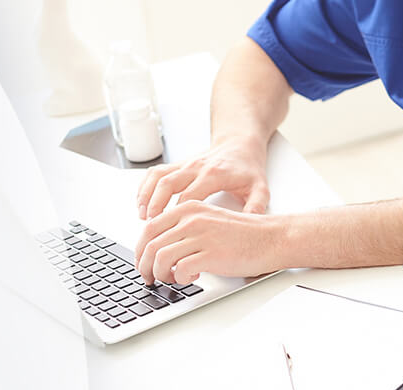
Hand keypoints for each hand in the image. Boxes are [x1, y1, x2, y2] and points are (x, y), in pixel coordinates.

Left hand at [134, 200, 290, 284]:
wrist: (271, 238)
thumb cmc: (242, 234)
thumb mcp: (207, 221)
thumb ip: (184, 229)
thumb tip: (159, 249)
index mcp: (188, 209)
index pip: (149, 228)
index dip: (140, 249)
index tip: (142, 262)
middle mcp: (191, 219)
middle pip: (150, 244)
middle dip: (144, 266)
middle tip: (149, 278)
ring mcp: (200, 236)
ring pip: (160, 257)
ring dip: (160, 274)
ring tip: (172, 279)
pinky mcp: (211, 254)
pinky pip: (180, 269)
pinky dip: (180, 278)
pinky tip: (192, 276)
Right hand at [135, 138, 269, 219]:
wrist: (240, 144)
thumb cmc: (248, 168)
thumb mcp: (260, 187)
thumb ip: (257, 206)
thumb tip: (250, 225)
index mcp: (214, 174)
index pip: (189, 196)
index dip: (177, 214)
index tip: (171, 232)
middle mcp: (196, 167)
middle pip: (167, 184)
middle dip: (155, 205)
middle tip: (150, 226)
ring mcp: (185, 164)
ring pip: (158, 177)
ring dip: (146, 195)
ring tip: (142, 215)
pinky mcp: (178, 164)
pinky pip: (155, 172)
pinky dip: (145, 186)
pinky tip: (141, 202)